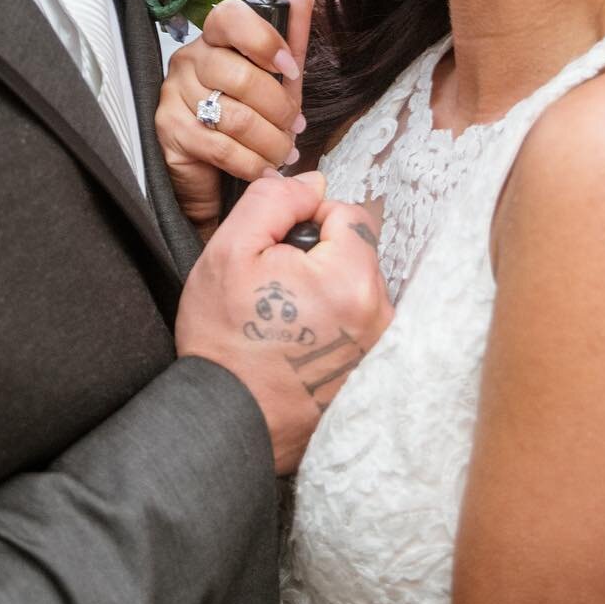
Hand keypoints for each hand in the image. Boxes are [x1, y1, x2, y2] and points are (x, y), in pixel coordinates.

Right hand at [156, 0, 315, 234]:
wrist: (214, 171)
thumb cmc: (248, 115)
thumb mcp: (278, 76)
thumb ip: (292, 32)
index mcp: (215, 37)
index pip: (231, 17)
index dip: (265, 41)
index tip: (290, 69)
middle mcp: (189, 59)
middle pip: (240, 76)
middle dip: (278, 109)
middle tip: (293, 127)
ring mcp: (174, 94)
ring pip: (234, 116)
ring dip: (270, 141)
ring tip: (283, 151)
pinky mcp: (170, 130)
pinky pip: (221, 147)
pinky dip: (252, 162)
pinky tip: (264, 167)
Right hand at [175, 172, 393, 474]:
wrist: (226, 422)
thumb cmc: (224, 340)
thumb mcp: (230, 251)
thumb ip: (274, 201)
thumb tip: (313, 181)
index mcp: (352, 280)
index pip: (348, 213)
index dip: (306, 221)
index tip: (275, 253)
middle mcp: (380, 315)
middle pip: (356, 252)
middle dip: (317, 258)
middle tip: (273, 290)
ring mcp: (380, 348)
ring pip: (355, 286)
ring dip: (325, 290)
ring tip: (284, 319)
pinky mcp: (373, 372)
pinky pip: (358, 322)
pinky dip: (333, 323)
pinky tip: (298, 343)